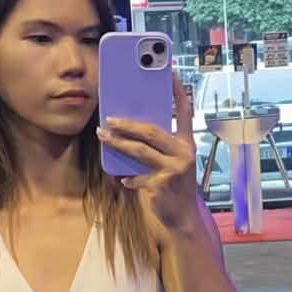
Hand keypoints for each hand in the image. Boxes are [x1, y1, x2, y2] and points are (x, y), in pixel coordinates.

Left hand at [97, 75, 198, 232]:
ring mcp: (173, 170)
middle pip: (152, 131)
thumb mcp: (174, 164)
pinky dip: (129, 179)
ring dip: (118, 144)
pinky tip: (123, 180)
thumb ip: (161, 149)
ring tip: (103, 137)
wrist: (183, 219)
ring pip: (140, 151)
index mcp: (188, 144)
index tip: (171, 73)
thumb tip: (133, 131)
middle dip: (128, 124)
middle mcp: (184, 154)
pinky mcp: (161, 186)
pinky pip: (137, 178)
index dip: (178, 92)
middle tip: (109, 118)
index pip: (186, 112)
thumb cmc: (175, 188)